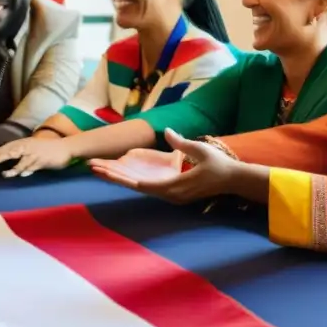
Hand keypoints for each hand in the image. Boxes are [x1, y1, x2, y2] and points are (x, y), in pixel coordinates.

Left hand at [0, 137, 73, 177]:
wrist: (65, 148)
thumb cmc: (45, 151)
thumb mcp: (26, 150)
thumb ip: (12, 154)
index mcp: (17, 145)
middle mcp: (23, 147)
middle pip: (2, 154)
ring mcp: (32, 153)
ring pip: (16, 159)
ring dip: (5, 167)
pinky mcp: (42, 160)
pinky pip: (31, 165)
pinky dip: (23, 169)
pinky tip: (18, 174)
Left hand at [89, 129, 235, 203]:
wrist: (234, 180)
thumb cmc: (219, 165)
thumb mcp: (201, 150)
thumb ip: (182, 142)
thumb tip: (167, 131)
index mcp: (175, 187)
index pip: (143, 185)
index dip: (123, 178)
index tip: (106, 172)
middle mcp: (169, 195)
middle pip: (135, 187)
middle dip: (113, 177)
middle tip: (92, 168)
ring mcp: (171, 196)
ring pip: (139, 187)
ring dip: (120, 179)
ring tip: (99, 170)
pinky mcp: (173, 193)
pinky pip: (147, 187)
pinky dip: (131, 180)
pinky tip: (120, 176)